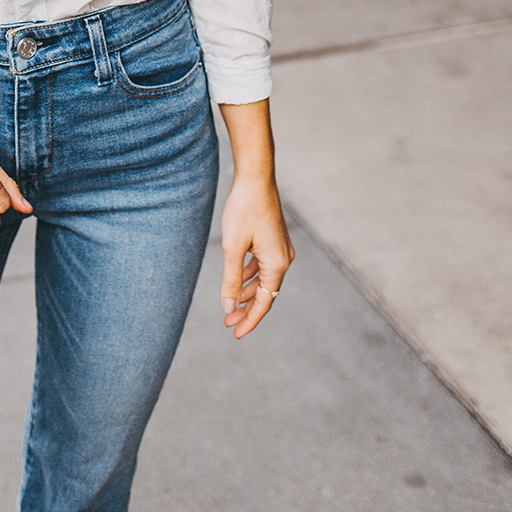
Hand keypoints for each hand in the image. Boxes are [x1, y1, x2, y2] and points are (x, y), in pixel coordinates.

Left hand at [219, 175, 294, 337]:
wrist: (256, 177)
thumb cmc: (243, 210)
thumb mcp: (232, 248)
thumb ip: (232, 280)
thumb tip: (230, 307)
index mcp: (277, 264)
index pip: (264, 302)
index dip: (249, 320)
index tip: (235, 333)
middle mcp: (284, 259)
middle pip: (266, 293)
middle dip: (246, 308)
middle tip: (227, 321)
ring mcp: (281, 249)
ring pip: (264, 280)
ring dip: (248, 292)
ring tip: (230, 304)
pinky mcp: (275, 240)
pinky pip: (263, 266)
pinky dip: (251, 276)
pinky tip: (238, 280)